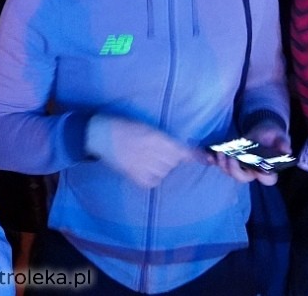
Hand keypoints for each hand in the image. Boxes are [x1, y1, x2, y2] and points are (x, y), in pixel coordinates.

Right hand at [85, 115, 205, 188]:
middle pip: (174, 161)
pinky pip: (155, 180)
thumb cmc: (124, 126)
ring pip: (165, 170)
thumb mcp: (147, 127)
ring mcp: (147, 168)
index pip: (182, 151)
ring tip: (144, 156)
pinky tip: (140, 166)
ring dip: (160, 165)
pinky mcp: (140, 179)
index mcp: (157, 138)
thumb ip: (164, 139)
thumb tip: (182, 151)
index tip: (207, 160)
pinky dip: (151, 175)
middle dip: (170, 156)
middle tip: (153, 149)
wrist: (100, 136)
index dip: (196, 156)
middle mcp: (155, 154)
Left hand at [214, 121, 288, 186]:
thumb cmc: (273, 135)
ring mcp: (242, 166)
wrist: (262, 130)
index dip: (262, 175)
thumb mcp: (280, 136)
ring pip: (230, 172)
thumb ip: (283, 143)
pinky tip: (213, 154)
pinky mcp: (232, 160)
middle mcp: (254, 171)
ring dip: (223, 164)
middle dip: (235, 170)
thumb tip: (287, 151)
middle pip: (243, 178)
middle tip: (231, 158)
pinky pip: (222, 164)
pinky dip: (215, 160)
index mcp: (269, 168)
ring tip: (220, 152)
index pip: (267, 179)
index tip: (257, 167)